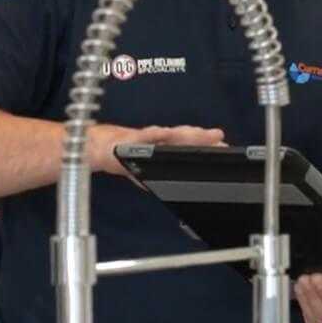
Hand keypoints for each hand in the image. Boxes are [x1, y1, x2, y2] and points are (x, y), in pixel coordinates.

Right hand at [87, 123, 224, 176]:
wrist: (96, 148)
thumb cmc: (122, 157)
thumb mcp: (144, 173)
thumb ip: (156, 179)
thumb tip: (169, 190)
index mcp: (164, 148)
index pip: (190, 146)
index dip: (207, 146)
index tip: (225, 148)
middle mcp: (160, 139)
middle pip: (186, 138)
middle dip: (205, 138)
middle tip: (221, 140)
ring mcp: (148, 137)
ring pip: (172, 134)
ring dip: (189, 133)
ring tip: (205, 134)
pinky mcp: (132, 137)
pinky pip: (145, 135)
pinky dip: (155, 133)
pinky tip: (166, 132)